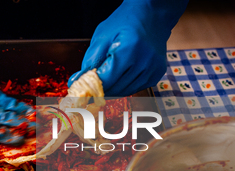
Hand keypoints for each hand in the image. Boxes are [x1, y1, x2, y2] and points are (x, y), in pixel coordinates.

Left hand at [69, 0, 187, 96]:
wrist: (151, 15)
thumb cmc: (125, 22)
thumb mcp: (102, 36)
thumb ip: (90, 61)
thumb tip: (77, 82)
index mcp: (129, 50)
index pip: (106, 80)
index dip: (91, 88)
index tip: (82, 90)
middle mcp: (144, 62)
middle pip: (115, 89)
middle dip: (100, 88)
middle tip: (91, 83)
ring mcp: (153, 70)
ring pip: (124, 92)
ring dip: (112, 88)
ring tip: (108, 75)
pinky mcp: (157, 74)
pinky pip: (135, 88)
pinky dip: (125, 85)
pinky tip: (122, 73)